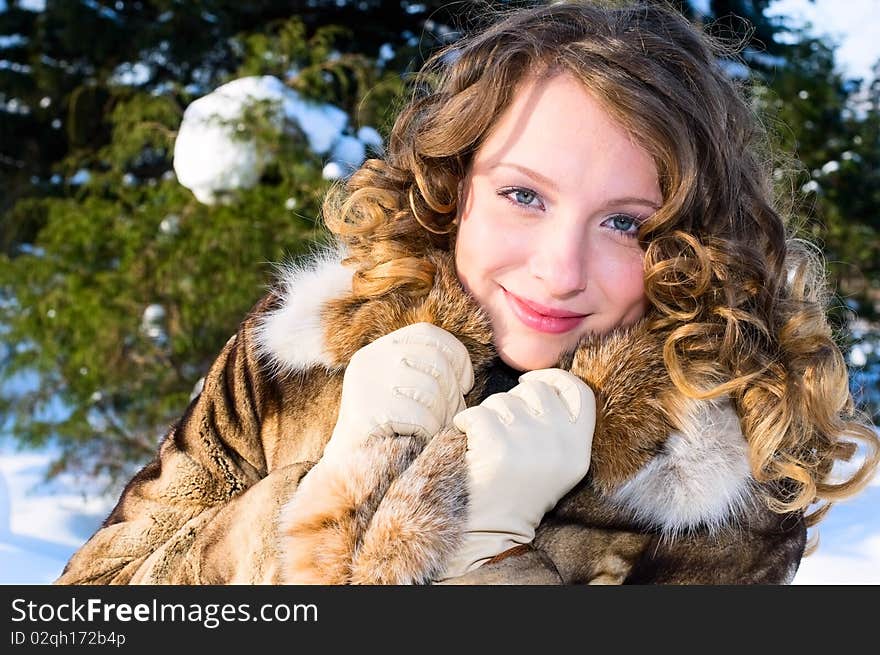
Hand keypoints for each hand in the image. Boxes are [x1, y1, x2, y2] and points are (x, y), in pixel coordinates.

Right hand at [322, 322, 474, 462]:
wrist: (350, 468)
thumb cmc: (390, 430)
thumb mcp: (405, 390)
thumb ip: (427, 372)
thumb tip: (463, 374)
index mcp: (377, 350)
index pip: (427, 334)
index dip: (455, 354)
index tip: (464, 383)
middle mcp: (369, 361)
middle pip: (435, 362)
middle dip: (452, 393)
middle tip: (450, 417)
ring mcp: (365, 385)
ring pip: (432, 391)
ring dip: (442, 416)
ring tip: (433, 430)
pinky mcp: (367, 413)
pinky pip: (421, 418)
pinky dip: (428, 432)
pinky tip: (418, 439)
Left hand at [440, 368, 595, 578]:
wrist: (495, 532)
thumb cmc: (521, 491)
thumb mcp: (557, 462)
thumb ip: (558, 425)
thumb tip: (537, 381)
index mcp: (579, 448)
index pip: (580, 392)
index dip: (555, 378)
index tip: (531, 381)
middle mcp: (560, 443)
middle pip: (536, 389)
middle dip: (513, 399)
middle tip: (502, 425)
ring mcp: (530, 443)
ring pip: (502, 400)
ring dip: (488, 415)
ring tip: (488, 444)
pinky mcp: (498, 447)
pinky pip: (476, 414)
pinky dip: (465, 423)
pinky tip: (469, 442)